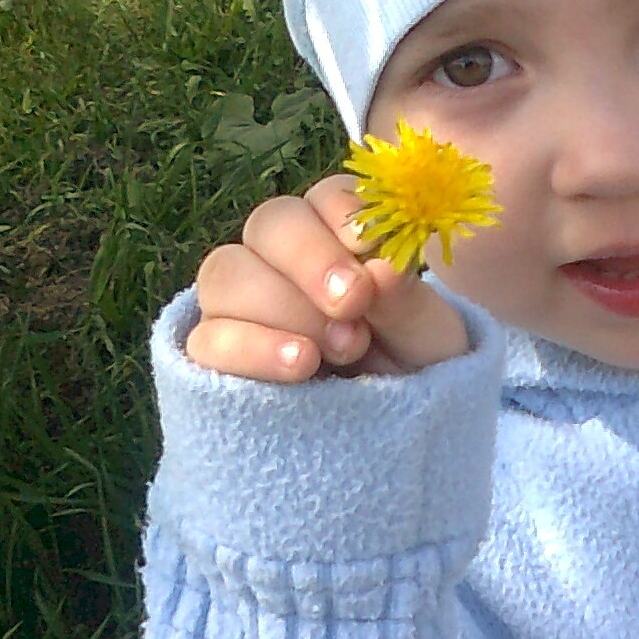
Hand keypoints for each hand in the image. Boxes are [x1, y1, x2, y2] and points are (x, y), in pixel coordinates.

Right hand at [186, 174, 471, 380]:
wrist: (394, 440)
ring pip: (226, 273)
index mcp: (340, 237)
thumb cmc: (415, 371)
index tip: (370, 249)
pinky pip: (207, 338)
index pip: (326, 198)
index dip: (343, 214)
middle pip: (269, 224)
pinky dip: (251, 348)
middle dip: (312, 259)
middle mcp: (283, 260)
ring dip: (285, 306)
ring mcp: (242, 305)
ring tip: (344, 349)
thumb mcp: (431, 343)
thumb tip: (385, 267)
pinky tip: (299, 366)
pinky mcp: (216, 355)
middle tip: (354, 303)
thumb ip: (411, 305)